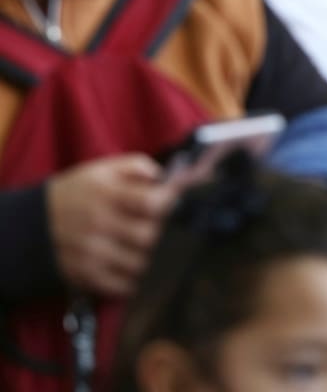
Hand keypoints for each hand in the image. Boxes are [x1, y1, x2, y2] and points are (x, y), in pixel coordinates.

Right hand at [46, 155, 177, 297]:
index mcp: (107, 194)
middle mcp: (100, 224)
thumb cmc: (77, 194)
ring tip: (140, 247)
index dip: (168, 202)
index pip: (152, 202)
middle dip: (157, 231)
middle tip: (153, 227)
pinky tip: (129, 267)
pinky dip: (132, 279)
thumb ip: (138, 166)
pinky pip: (123, 286)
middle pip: (150, 235)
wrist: (30, 225)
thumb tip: (168, 176)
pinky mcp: (86, 275)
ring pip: (140, 263)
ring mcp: (92, 252)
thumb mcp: (103, 170)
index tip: (169, 202)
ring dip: (146, 256)